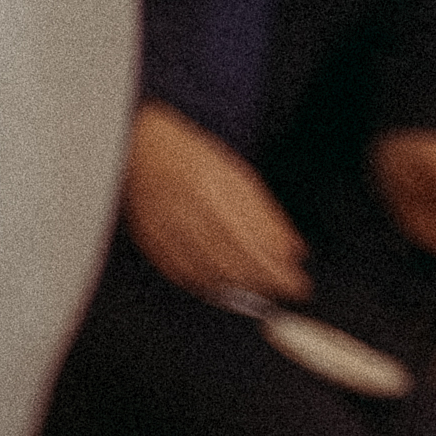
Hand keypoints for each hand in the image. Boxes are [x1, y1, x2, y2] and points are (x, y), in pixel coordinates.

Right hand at [120, 102, 308, 300]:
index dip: (276, 271)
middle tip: (283, 290)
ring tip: (259, 290)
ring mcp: (163, 226)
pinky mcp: (148, 238)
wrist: (137, 144)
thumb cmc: (189, 155)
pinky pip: (180, 272)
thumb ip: (265, 214)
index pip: (251, 245)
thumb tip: (292, 250)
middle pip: (231, 263)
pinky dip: (205, 284)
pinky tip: (222, 285)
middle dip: (263, 283)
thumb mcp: (236, 175)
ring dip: (238, 288)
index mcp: (210, 190)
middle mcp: (185, 210)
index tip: (297, 284)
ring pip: (207, 273)